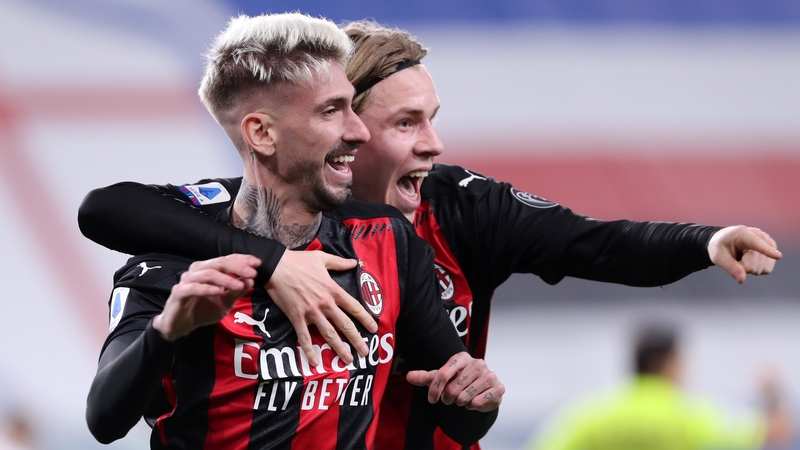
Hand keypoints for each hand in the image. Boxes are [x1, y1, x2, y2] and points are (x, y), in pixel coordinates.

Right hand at [153, 254, 259, 340]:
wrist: (180, 326)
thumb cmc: (202, 310)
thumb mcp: (225, 303)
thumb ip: (236, 292)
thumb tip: (251, 280)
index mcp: (209, 270)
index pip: (227, 259)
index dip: (242, 259)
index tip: (258, 263)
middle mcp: (197, 271)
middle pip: (218, 263)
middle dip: (237, 267)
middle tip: (252, 273)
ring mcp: (186, 281)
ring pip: (207, 274)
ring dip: (225, 279)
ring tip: (239, 285)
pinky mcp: (178, 293)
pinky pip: (192, 288)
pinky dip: (206, 288)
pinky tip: (219, 291)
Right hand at [266, 250, 377, 365]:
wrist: (276, 267)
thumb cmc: (299, 261)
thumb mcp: (322, 258)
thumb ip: (339, 262)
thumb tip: (353, 262)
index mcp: (333, 290)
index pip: (354, 307)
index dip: (365, 318)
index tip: (373, 328)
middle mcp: (325, 304)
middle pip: (345, 325)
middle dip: (357, 340)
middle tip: (365, 352)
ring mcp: (311, 312)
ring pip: (329, 334)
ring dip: (339, 348)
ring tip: (348, 360)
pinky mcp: (296, 318)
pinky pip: (304, 338)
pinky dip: (309, 351)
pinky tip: (315, 362)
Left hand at [406, 352, 503, 411]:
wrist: (484, 389)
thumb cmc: (460, 381)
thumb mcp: (442, 378)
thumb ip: (425, 377)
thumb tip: (408, 376)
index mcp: (462, 357)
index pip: (442, 374)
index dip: (434, 389)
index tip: (432, 400)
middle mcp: (477, 363)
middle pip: (452, 389)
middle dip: (449, 398)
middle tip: (452, 398)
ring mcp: (489, 374)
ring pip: (464, 397)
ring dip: (461, 403)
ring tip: (465, 398)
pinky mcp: (498, 387)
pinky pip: (478, 402)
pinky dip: (473, 406)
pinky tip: (475, 401)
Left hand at [707, 225, 781, 283]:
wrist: (725, 241)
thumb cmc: (719, 247)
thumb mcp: (718, 257)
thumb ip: (730, 268)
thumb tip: (742, 280)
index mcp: (742, 233)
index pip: (756, 244)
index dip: (766, 251)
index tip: (778, 256)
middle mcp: (759, 235)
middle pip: (755, 264)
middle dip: (743, 267)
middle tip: (735, 259)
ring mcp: (768, 242)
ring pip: (764, 268)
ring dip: (751, 269)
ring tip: (742, 258)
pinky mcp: (772, 250)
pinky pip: (767, 269)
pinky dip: (757, 269)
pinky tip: (750, 260)